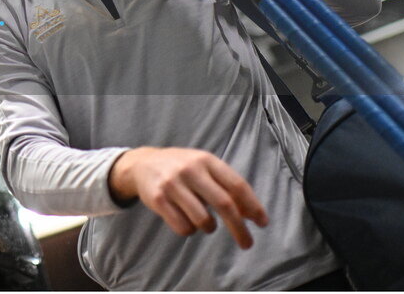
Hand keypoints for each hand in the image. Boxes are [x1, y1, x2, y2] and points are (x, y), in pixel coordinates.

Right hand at [108, 147, 268, 248]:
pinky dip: (189, 230)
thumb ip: (225, 185)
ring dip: (209, 228)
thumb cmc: (181, 168)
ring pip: (203, 220)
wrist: (142, 163)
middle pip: (224, 204)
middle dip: (239, 228)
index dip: (253, 206)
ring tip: (206, 224)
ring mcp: (172, 184)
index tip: (261, 223)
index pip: (237, 185)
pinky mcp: (158, 199)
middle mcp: (190, 170)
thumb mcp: (203, 167)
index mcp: (206, 160)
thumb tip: (249, 213)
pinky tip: (185, 220)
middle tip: (247, 243)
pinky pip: (183, 227)